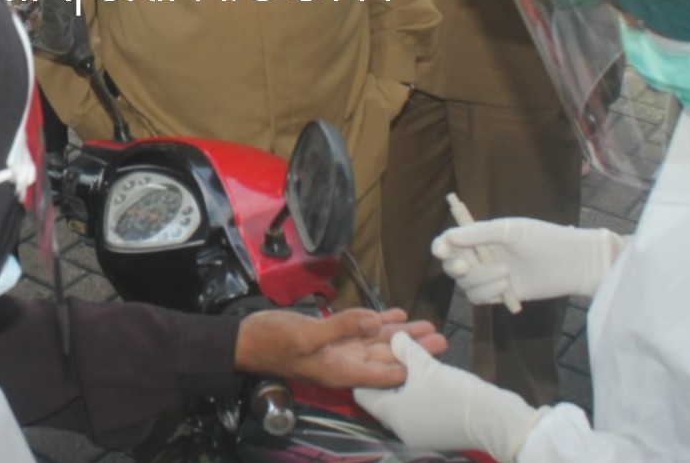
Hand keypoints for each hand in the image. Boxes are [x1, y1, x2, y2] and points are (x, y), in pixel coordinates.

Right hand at [236, 308, 447, 390]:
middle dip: (415, 349)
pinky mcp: (332, 335)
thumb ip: (340, 328)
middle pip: (388, 358)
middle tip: (442, 339)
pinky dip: (380, 322)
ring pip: (379, 342)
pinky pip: (362, 330)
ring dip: (403, 334)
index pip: (384, 374)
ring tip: (428, 326)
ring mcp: (339, 349)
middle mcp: (345, 362)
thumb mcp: (306, 335)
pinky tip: (396, 315)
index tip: (433, 358)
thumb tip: (374, 321)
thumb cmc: (273, 341)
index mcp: (341, 371)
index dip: (409, 367)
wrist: (247, 338)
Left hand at [353, 333, 544, 459]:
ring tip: (414, 355)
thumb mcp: (426, 366)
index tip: (370, 352)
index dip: (366, 372)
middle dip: (391, 372)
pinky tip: (429, 372)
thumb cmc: (453, 393)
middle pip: (385, 397)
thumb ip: (405, 349)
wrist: (495, 419)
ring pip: (405, 401)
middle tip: (394, 349)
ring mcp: (421, 434)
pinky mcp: (438, 433)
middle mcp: (402, 429)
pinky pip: (421, 409)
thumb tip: (395, 337)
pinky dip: (422, 392)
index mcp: (392, 416)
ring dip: (409, 379)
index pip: (364, 394)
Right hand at [433, 218, 625, 305]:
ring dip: (480, 280)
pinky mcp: (500, 294)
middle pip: (452, 265)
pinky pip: (479, 298)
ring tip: (506, 274)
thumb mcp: (511, 231)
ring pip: (465, 284)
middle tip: (467, 266)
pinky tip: (507, 286)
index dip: (441, 246)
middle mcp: (482, 256)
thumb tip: (449, 237)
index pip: (450, 241)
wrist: (575, 264)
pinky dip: (488, 293)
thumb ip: (479, 233)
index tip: (441, 251)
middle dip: (457, 267)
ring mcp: (490, 276)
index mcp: (482, 236)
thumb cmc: (545, 239)